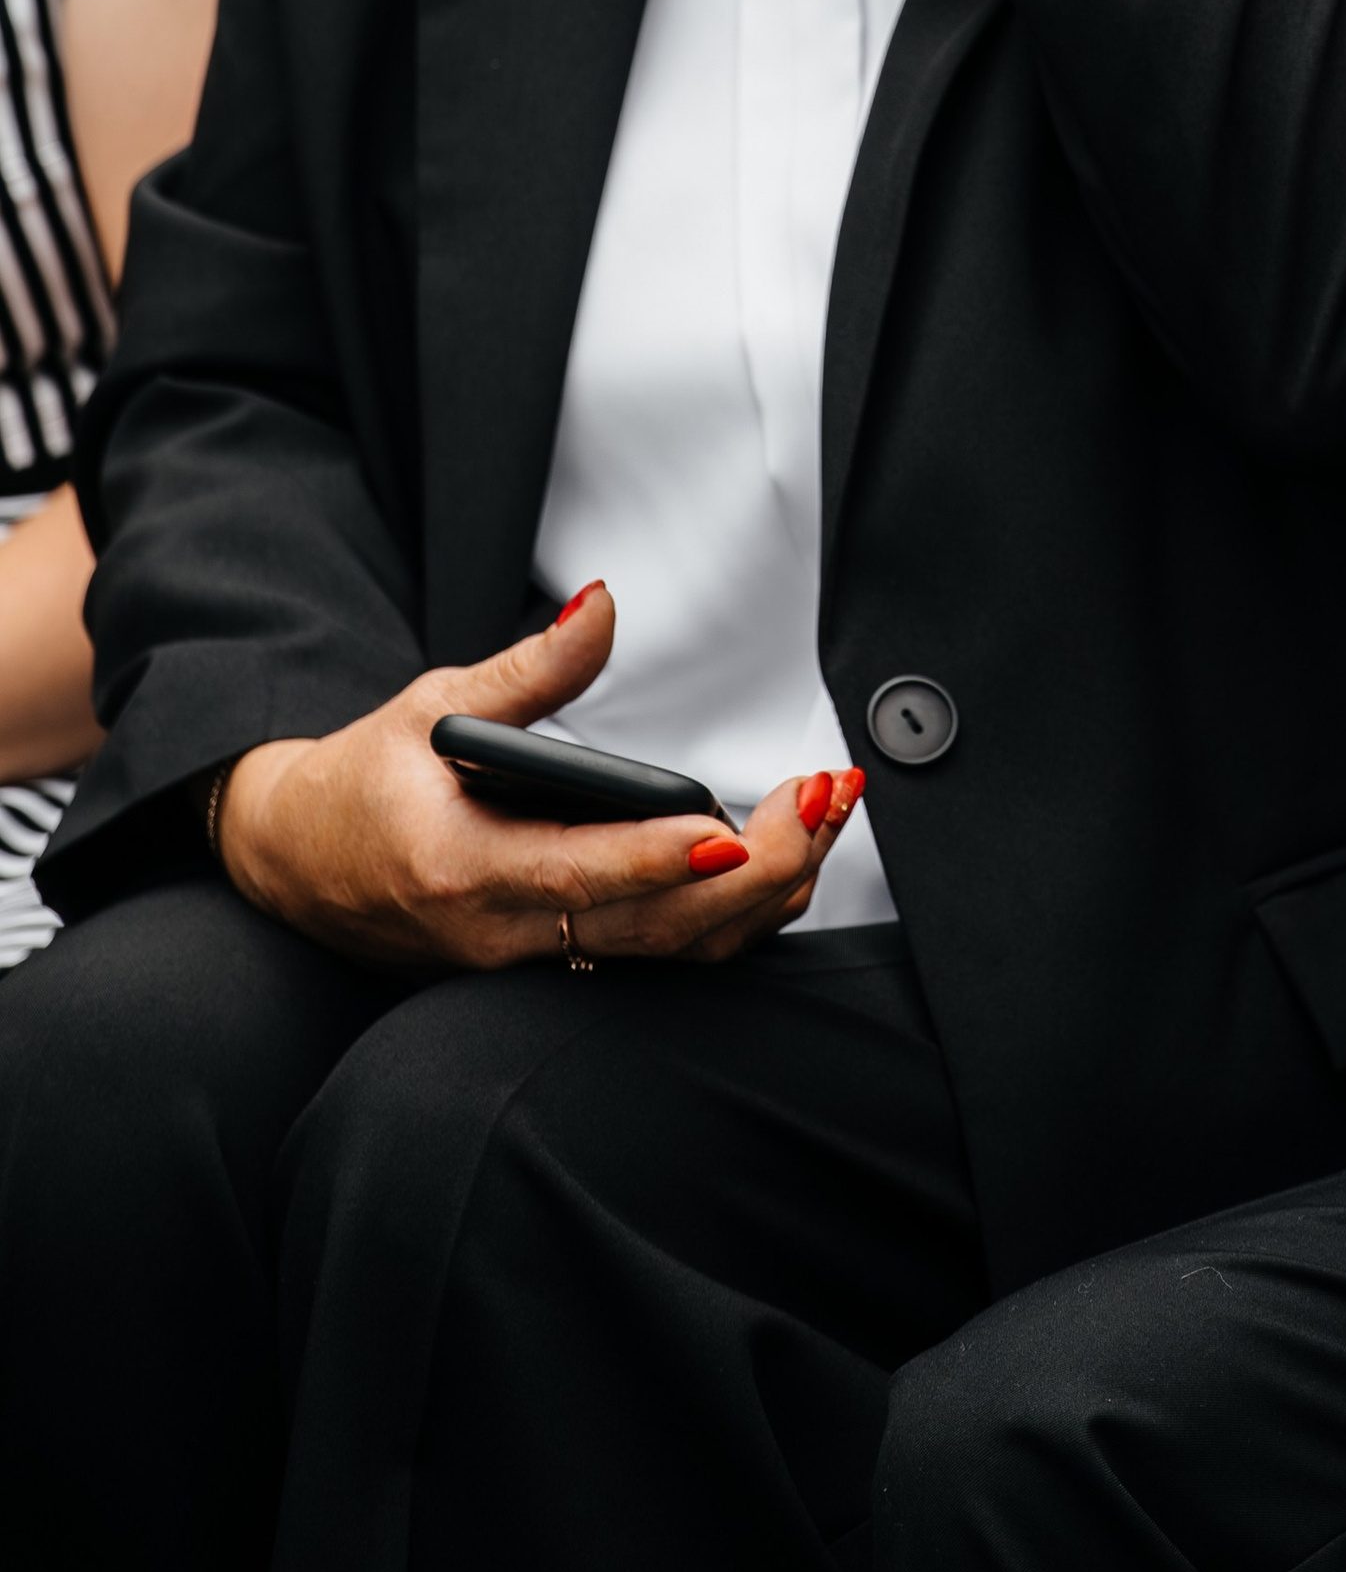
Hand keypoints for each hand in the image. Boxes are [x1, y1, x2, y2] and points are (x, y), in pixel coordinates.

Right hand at [216, 582, 865, 969]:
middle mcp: (500, 935)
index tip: (737, 829)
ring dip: (759, 896)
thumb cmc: (361, 782)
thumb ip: (529, 667)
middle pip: (651, 927)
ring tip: (825, 821)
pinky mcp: (549, 967)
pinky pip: (653, 956)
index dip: (660, 858)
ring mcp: (527, 964)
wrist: (294, 864)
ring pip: (666, 952)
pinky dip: (727, 917)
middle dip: (757, 872)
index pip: (578, 874)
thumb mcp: (431, 703)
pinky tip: (781, 864)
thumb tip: (602, 605)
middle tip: (825, 800)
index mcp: (461, 868)